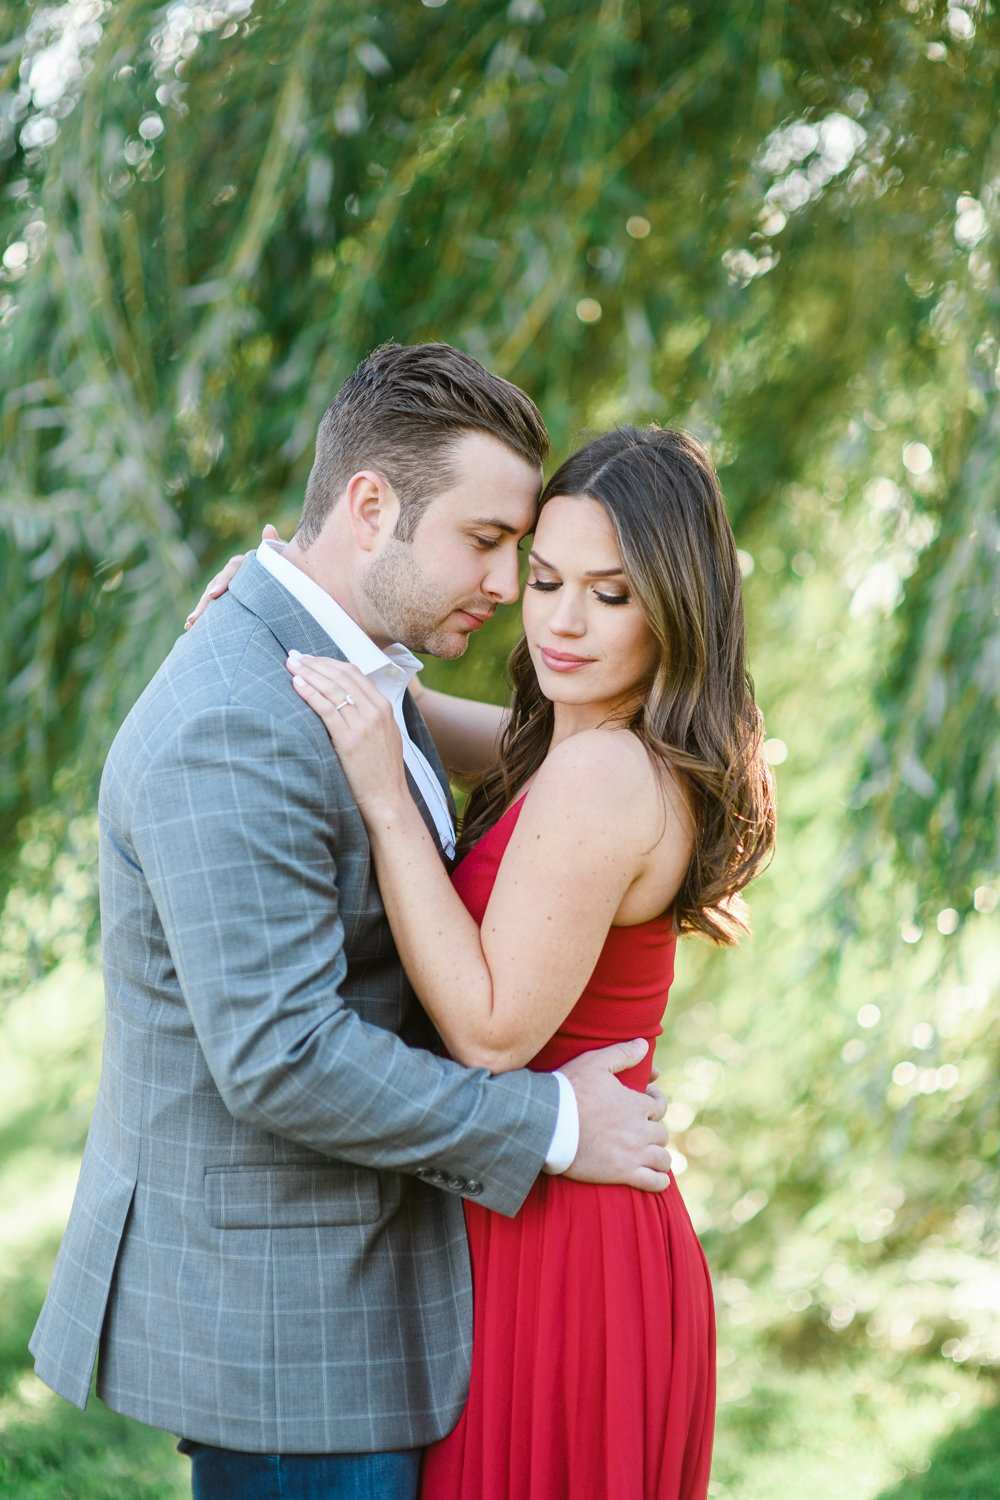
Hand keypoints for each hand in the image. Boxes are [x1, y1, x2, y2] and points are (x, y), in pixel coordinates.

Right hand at [184, 524, 281, 628]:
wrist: (291, 582)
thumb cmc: (292, 570)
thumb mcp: (286, 560)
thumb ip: (278, 547)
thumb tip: (268, 528)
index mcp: (248, 562)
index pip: (232, 570)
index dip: (222, 582)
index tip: (214, 595)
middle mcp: (235, 572)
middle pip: (216, 585)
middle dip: (205, 602)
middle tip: (195, 618)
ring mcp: (230, 585)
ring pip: (211, 597)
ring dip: (200, 610)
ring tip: (190, 624)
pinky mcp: (229, 598)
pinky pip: (214, 607)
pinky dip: (204, 616)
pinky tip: (191, 628)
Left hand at [286, 653, 408, 817]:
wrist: (387, 799)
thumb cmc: (381, 772)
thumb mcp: (384, 736)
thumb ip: (370, 716)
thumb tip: (346, 702)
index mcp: (384, 707)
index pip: (354, 674)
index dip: (329, 663)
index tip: (311, 658)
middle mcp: (375, 711)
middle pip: (341, 676)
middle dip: (315, 663)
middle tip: (294, 656)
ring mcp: (363, 724)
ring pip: (332, 688)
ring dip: (308, 673)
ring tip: (290, 665)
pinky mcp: (350, 738)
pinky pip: (326, 708)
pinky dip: (310, 693)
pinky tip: (296, 684)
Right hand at [560, 1040, 670, 1192]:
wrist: (548, 1123)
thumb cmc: (568, 1090)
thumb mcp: (594, 1063)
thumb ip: (621, 1054)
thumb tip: (643, 1043)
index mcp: (636, 1103)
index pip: (658, 1106)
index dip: (654, 1103)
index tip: (647, 1103)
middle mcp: (640, 1128)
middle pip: (661, 1133)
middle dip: (653, 1131)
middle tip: (643, 1131)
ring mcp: (633, 1153)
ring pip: (662, 1158)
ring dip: (659, 1157)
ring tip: (651, 1156)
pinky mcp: (622, 1173)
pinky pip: (653, 1182)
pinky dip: (659, 1182)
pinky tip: (656, 1179)